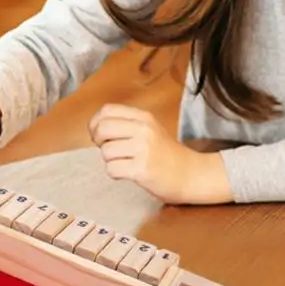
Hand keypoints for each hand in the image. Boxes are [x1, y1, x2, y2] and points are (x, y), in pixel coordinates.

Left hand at [88, 103, 232, 203]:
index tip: (99, 135)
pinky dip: (115, 174)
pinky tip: (128, 173)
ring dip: (110, 160)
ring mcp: (143, 149)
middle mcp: (143, 129)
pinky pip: (112, 169)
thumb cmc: (166, 154)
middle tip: (111, 150)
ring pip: (106, 151)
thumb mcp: (149, 128)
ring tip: (126, 162)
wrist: (190, 175)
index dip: (95, 123)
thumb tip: (94, 127)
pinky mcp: (142, 169)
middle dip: (100, 142)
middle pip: (102, 128)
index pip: (106, 110)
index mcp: (143, 117)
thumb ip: (125, 124)